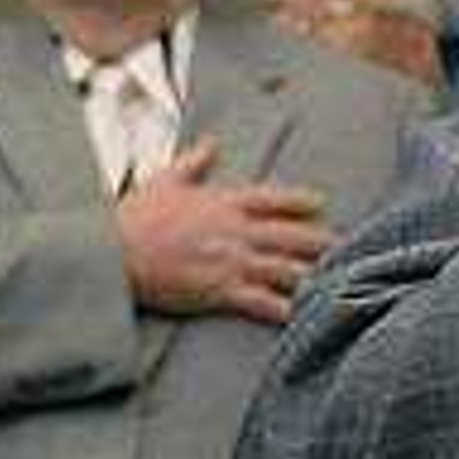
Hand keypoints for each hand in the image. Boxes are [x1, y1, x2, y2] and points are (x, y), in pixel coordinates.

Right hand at [115, 139, 333, 325]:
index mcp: (223, 201)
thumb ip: (194, 161)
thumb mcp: (165, 180)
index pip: (274, 198)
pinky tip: (304, 315)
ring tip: (337, 283)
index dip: (302, 202)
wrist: (113, 254)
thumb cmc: (134, 218)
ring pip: (287, 270)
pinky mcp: (221, 291)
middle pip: (292, 236)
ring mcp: (231, 262)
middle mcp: (236, 230)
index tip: (321, 204)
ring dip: (314, 277)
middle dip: (322, 243)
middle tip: (345, 248)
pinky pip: (264, 303)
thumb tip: (213, 143)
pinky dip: (286, 310)